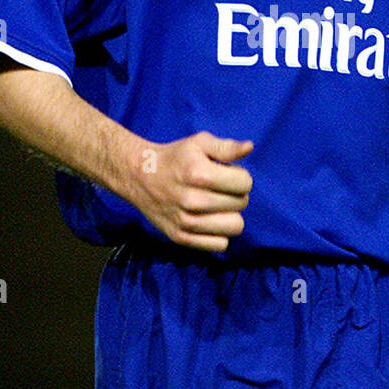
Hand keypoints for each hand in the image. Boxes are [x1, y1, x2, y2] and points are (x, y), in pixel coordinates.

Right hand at [125, 130, 253, 250]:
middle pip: (242, 203)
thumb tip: (249, 147)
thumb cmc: (175, 158)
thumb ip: (226, 147)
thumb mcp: (199, 143)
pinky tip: (209, 220)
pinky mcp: (181, 237)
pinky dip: (219, 234)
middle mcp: (193, 200)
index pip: (245, 183)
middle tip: (219, 189)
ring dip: (230, 215)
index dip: (240, 177)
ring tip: (217, 206)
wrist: (139, 176)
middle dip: (235, 194)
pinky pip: (220, 244)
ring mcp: (186, 222)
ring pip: (235, 227)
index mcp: (199, 174)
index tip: (227, 175)